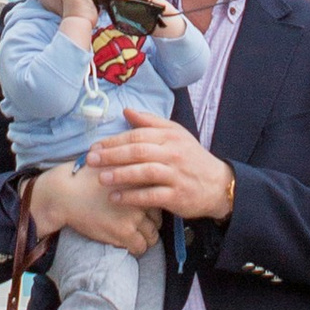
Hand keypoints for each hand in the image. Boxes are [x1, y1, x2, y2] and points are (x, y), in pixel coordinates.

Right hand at [28, 165, 160, 257]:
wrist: (64, 193)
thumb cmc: (85, 177)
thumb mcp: (112, 164)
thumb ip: (131, 168)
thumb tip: (145, 173)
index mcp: (141, 179)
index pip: (160, 196)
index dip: (153, 205)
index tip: (147, 209)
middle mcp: (142, 196)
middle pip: (159, 217)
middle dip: (151, 223)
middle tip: (140, 225)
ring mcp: (134, 215)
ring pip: (153, 235)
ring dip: (146, 238)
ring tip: (135, 236)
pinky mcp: (124, 231)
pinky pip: (140, 246)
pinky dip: (136, 248)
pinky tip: (128, 244)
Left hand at [85, 106, 236, 223]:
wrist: (218, 185)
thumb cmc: (191, 158)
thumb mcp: (176, 135)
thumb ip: (151, 123)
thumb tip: (126, 111)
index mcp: (170, 137)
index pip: (138, 135)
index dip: (114, 141)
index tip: (95, 147)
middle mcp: (173, 154)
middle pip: (138, 151)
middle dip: (112, 155)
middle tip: (91, 160)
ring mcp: (176, 175)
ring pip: (145, 172)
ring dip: (120, 175)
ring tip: (100, 178)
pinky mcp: (177, 196)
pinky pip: (152, 195)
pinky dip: (132, 197)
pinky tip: (116, 198)